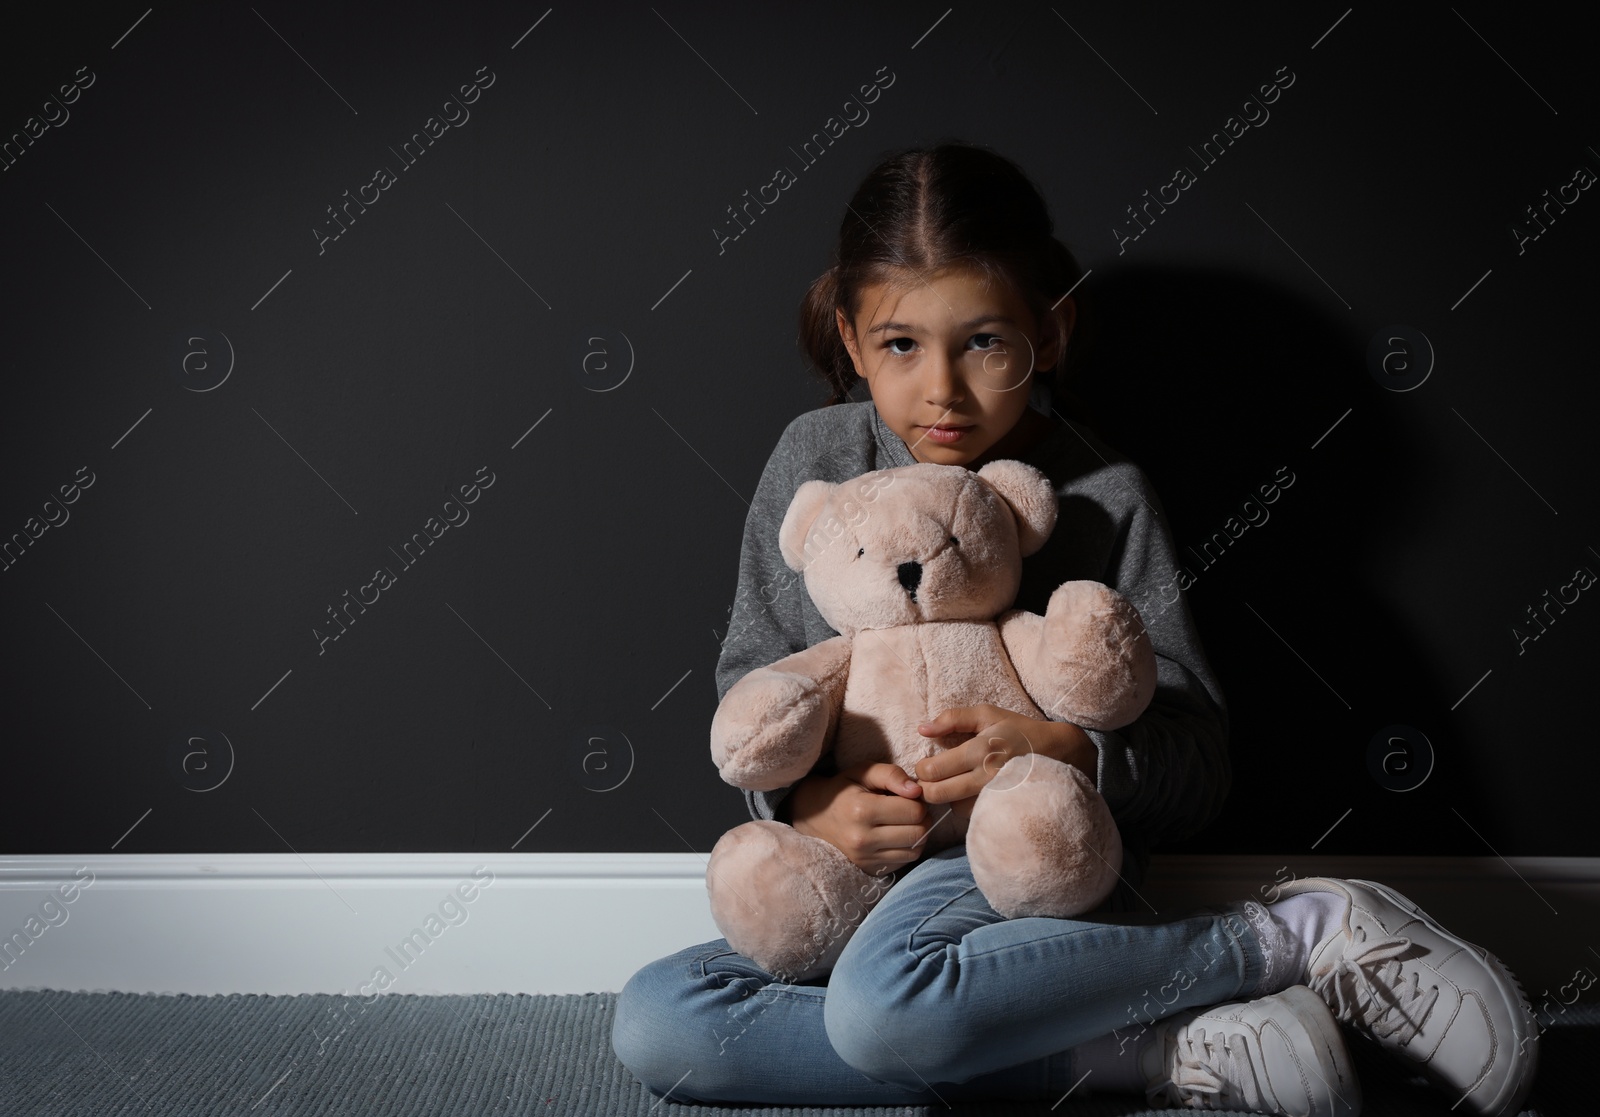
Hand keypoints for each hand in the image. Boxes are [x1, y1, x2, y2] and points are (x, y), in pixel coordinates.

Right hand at [783, 761, 932, 876]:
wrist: (813, 818)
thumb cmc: (842, 790)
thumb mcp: (862, 772)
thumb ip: (891, 774)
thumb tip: (917, 790)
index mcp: (862, 810)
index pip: (914, 811)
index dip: (918, 801)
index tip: (909, 796)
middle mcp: (863, 839)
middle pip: (918, 832)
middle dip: (921, 818)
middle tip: (910, 809)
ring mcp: (865, 858)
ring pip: (915, 850)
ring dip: (917, 834)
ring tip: (904, 822)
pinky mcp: (869, 869)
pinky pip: (904, 861)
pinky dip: (907, 848)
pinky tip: (896, 836)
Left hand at [912, 704, 1095, 809]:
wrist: (1058, 753)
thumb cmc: (1018, 730)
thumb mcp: (987, 714)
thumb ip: (951, 719)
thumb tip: (922, 729)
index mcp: (980, 750)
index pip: (931, 771)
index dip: (921, 769)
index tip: (926, 764)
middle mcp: (986, 777)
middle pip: (936, 795)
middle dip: (926, 787)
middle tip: (932, 778)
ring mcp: (995, 797)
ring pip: (951, 808)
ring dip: (947, 797)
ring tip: (955, 782)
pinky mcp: (1002, 810)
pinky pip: (971, 815)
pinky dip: (964, 805)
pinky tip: (971, 792)